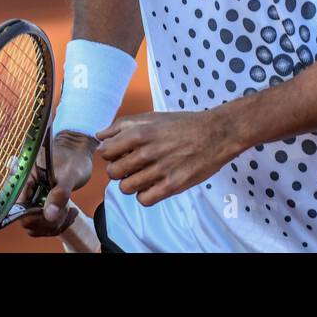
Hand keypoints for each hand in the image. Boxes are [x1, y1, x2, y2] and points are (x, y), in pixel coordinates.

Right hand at [19, 130, 95, 237]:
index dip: (36, 216)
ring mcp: (31, 201)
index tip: (55, 211)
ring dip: (55, 224)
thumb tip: (49, 215)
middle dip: (49, 221)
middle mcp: (24, 193)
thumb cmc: (72, 159)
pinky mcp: (39, 207)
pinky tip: (70, 213)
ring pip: (36, 226)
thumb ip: (60, 193)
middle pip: (28, 221)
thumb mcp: (70, 174)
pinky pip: (44, 225)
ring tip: (70, 210)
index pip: (19, 209)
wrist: (76, 154)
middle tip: (66, 209)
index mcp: (24, 181)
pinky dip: (58, 224)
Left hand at [98, 110, 238, 206]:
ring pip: (126, 188)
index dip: (110, 154)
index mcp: (140, 133)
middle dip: (119, 170)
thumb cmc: (184, 124)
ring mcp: (159, 170)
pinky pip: (144, 200)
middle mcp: (147, 152)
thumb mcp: (153, 117)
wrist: (217, 134)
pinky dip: (145, 195)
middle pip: (113, 172)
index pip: (105, 151)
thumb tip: (99, 136)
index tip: (120, 154)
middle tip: (132, 166)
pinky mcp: (172, 186)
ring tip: (144, 176)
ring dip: (132, 183)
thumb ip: (123, 125)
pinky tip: (153, 185)